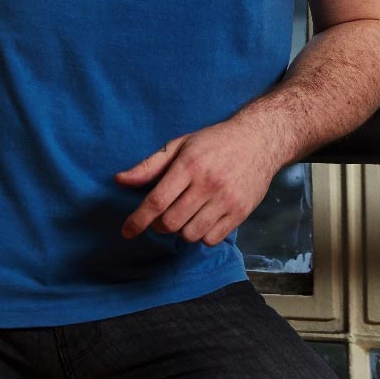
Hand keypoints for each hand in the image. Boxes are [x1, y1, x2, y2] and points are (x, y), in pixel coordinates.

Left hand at [114, 116, 281, 246]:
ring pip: (190, 234)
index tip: (126, 231)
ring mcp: (226, 199)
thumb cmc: (214, 141)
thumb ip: (149, 166)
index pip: (157, 201)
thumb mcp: (180, 144)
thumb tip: (120, 180)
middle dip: (159, 225)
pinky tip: (203, 218)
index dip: (138, 220)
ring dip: (181, 230)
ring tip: (185, 214)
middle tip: (162, 215)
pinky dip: (201, 235)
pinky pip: (211, 239)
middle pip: (171, 222)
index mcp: (190, 164)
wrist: (259, 139)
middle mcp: (208, 183)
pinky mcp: (241, 212)